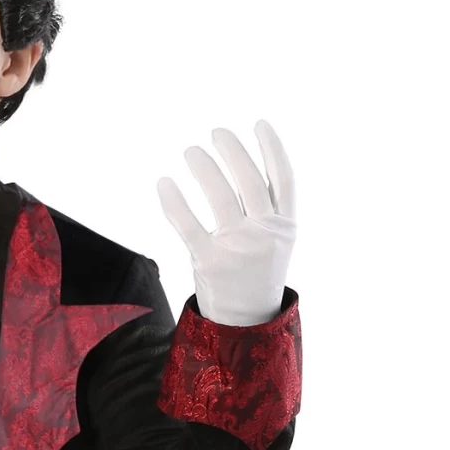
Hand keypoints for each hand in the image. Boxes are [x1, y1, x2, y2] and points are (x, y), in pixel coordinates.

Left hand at [156, 120, 295, 327]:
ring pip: (220, 196)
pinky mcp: (210, 263)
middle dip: (233, 152)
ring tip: (191, 151)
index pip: (284, 179)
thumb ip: (266, 210)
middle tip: (216, 133)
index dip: (273, 148)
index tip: (259, 123)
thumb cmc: (255, 276)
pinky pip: (188, 225)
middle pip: (249, 181)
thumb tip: (243, 164)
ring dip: (204, 168)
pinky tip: (164, 182)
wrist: (246, 326)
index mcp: (285, 228)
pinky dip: (174, 201)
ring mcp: (239, 249)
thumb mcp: (275, 243)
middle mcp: (265, 236)